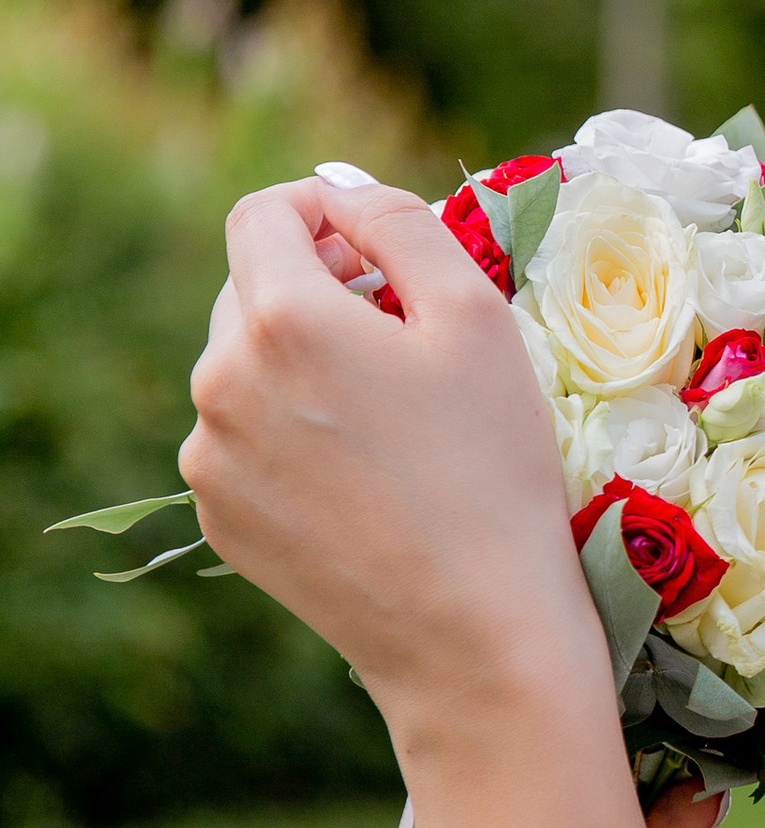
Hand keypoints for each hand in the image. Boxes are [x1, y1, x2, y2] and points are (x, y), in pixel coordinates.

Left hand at [181, 174, 602, 750]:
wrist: (472, 632)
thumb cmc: (490, 466)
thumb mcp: (476, 316)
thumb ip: (403, 223)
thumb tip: (346, 195)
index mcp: (281, 318)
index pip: (264, 214)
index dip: (323, 209)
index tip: (375, 242)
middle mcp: (220, 380)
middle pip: (251, 288)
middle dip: (320, 287)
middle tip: (404, 330)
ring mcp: (210, 456)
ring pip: (245, 366)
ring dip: (305, 362)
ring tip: (391, 415)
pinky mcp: (220, 516)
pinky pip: (244, 438)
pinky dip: (292, 431)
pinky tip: (366, 473)